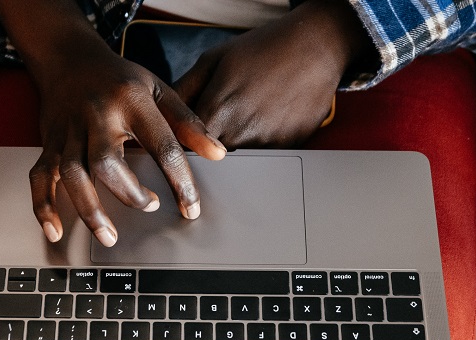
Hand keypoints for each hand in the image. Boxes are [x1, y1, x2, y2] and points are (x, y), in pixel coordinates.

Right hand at [27, 37, 225, 245]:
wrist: (69, 58)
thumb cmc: (119, 79)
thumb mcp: (159, 90)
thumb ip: (188, 122)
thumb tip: (218, 154)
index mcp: (132, 102)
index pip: (162, 146)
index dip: (179, 181)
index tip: (190, 208)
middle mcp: (96, 116)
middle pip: (107, 162)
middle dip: (129, 193)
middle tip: (150, 208)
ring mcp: (69, 132)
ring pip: (72, 174)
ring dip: (90, 209)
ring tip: (109, 236)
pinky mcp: (50, 144)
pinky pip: (40, 177)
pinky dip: (43, 206)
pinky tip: (55, 230)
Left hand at [172, 0, 369, 147]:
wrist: (315, 46)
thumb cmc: (263, 49)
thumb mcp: (213, 60)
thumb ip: (182, 90)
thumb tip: (160, 114)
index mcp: (217, 111)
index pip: (185, 146)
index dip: (184, 142)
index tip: (185, 137)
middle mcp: (240, 133)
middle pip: (212, 158)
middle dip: (210, 145)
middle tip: (225, 117)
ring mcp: (267, 143)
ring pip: (241, 158)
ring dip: (240, 143)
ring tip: (250, 112)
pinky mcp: (289, 147)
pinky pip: (267, 155)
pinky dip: (264, 141)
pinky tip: (270, 117)